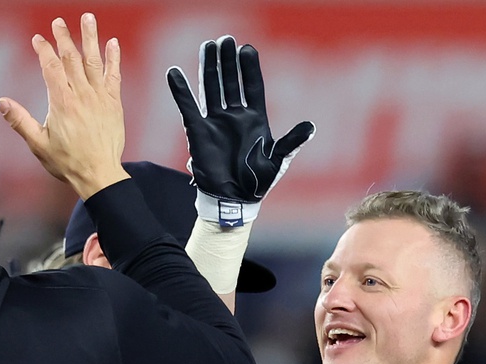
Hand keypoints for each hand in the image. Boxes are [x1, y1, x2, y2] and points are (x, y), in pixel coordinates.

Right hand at [0, 14, 129, 201]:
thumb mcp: (38, 144)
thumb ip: (20, 121)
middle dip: (64, 37)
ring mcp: (99, 97)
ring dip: (90, 38)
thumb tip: (2, 102)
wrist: (99, 175)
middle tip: (59, 22)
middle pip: (71, 58)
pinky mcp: (114, 103)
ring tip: (88, 18)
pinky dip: (113, 59)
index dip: (44, 50)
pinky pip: (114, 76)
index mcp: (61, 102)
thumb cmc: (68, 162)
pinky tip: (113, 43)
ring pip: (93, 61)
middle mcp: (81, 95)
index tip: (38, 39)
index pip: (50, 66)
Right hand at [167, 36, 313, 211]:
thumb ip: (291, 142)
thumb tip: (311, 126)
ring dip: (209, 68)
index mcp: (255, 120)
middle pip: (231, 81)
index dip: (249, 68)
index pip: (252, 86)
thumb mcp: (278, 161)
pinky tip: (174, 72)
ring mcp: (216, 122)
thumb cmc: (258, 182)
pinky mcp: (198, 131)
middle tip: (225, 40)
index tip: (247, 48)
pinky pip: (188, 107)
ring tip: (208, 45)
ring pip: (212, 88)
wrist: (235, 200)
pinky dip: (180, 91)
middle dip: (228, 61)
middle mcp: (235, 116)